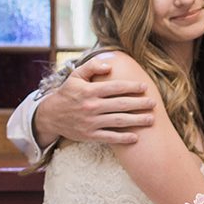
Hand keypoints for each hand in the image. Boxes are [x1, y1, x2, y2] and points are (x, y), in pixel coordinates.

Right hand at [33, 53, 155, 146]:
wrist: (50, 116)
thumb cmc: (67, 93)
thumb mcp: (75, 76)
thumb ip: (91, 67)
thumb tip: (109, 65)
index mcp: (89, 91)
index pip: (115, 87)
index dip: (131, 87)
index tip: (144, 88)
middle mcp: (91, 106)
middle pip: (120, 105)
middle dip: (139, 104)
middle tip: (153, 103)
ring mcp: (90, 122)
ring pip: (118, 121)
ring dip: (136, 121)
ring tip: (151, 119)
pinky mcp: (89, 135)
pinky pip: (109, 137)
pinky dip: (123, 138)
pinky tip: (136, 137)